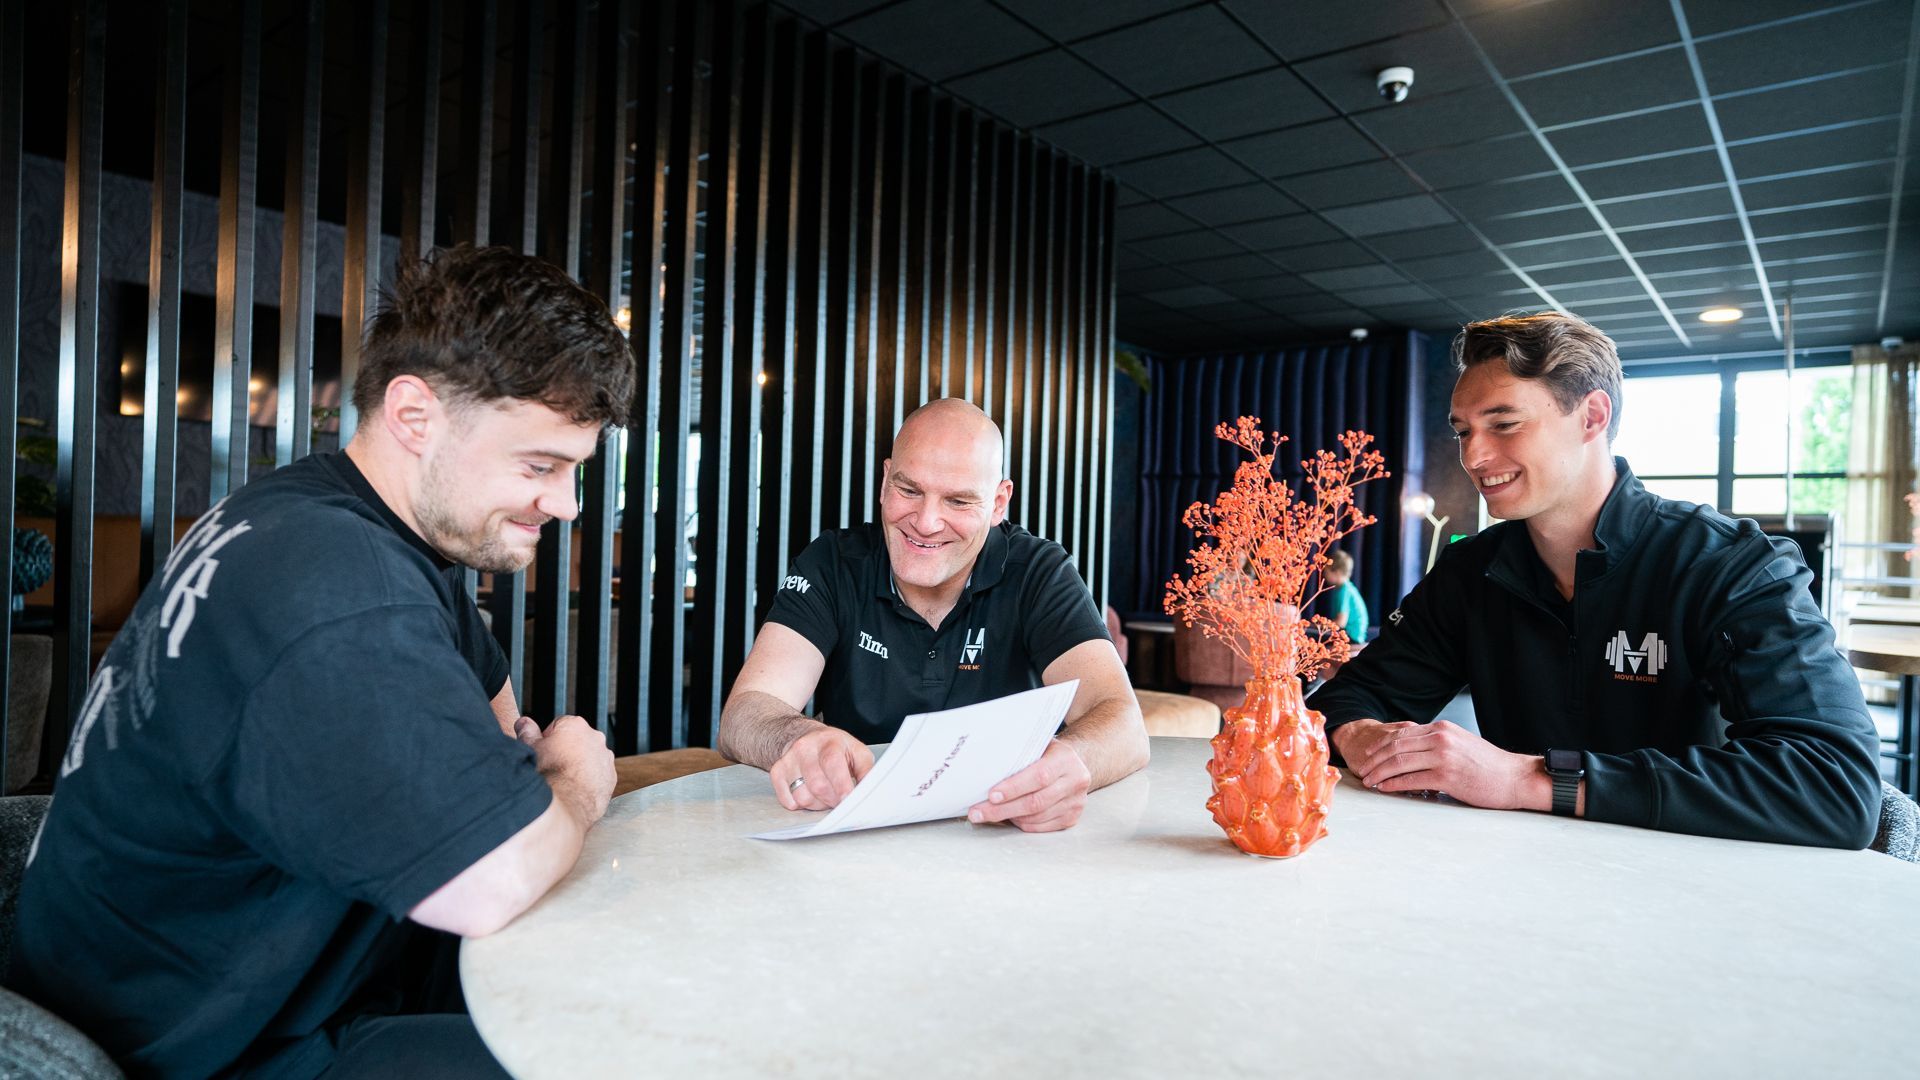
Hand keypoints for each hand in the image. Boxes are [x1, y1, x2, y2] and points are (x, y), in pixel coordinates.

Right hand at [516, 715, 615, 825]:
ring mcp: (605, 759)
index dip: (548, 739)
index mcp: (575, 725)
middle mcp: (595, 738)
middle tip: (551, 765)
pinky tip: (574, 789)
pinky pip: (598, 775)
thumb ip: (527, 732)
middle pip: (576, 741)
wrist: (564, 805)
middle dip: (565, 751)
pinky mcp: (611, 778)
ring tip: (563, 780)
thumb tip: (524, 723)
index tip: (543, 750)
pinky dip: (588, 780)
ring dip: (578, 765)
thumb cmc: (547, 775)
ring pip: (589, 758)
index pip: (559, 725)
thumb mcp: (530, 748)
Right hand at [770, 726, 874, 810]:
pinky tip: (807, 794)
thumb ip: (866, 771)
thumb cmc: (835, 748)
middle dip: (832, 800)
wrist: (806, 736)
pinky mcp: (777, 771)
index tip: (848, 801)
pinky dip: (798, 804)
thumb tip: (870, 792)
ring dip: (816, 804)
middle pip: (817, 785)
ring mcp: (789, 759)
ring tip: (823, 795)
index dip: (841, 786)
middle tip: (838, 799)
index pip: (832, 764)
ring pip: (802, 796)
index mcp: (829, 741)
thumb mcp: (857, 752)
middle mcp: (806, 748)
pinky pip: (786, 799)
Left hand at [967, 739, 1090, 831]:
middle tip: (977, 813)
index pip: (1039, 776)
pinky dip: (1022, 824)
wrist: (1074, 763)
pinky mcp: (1072, 817)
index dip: (1014, 788)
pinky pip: (1041, 827)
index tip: (991, 795)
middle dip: (1002, 809)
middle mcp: (1075, 781)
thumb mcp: (1036, 746)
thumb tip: (983, 768)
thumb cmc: (1046, 753)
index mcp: (1065, 759)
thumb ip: (1018, 754)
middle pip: (1036, 801)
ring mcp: (1076, 802)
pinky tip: (1009, 817)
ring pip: (1037, 817)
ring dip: (1010, 817)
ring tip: (988, 814)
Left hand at [1339, 718, 1540, 810]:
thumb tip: (1414, 748)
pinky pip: (1411, 780)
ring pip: (1399, 762)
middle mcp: (1440, 739)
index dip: (1381, 745)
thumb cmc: (1489, 765)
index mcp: (1442, 729)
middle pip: (1396, 747)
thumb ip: (1438, 742)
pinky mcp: (1447, 777)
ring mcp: (1443, 757)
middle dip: (1374, 759)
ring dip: (1379, 772)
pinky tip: (1384, 788)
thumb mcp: (1461, 743)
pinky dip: (1394, 784)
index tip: (1368, 755)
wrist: (1514, 778)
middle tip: (1362, 770)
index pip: (1402, 734)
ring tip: (1369, 781)